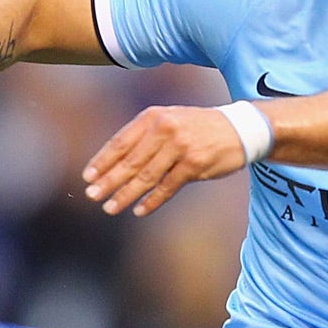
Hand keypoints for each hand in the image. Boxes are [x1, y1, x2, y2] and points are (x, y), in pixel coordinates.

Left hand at [83, 105, 250, 217]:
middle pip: (130, 161)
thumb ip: (145, 137)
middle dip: (109, 181)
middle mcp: (165, 129)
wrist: (240, 128)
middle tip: (92, 195)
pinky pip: (167, 187)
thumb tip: (114, 164)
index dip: (103, 160)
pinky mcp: (194, 164)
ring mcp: (180, 146)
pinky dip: (152, 201)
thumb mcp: (170, 121)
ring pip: (146, 176)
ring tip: (110, 208)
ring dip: (126, 194)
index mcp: (154, 117)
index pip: (121, 141)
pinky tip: (139, 210)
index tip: (87, 177)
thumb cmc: (198, 128)